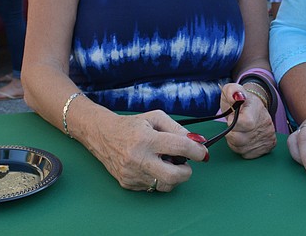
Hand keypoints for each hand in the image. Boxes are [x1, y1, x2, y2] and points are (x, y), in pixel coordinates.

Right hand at [83, 110, 208, 191]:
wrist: (103, 135)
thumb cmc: (132, 125)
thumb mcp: (156, 118)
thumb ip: (179, 129)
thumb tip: (198, 142)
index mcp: (147, 139)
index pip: (180, 148)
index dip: (197, 151)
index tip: (202, 153)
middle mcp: (138, 158)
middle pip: (174, 176)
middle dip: (187, 172)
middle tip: (186, 164)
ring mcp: (132, 174)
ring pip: (165, 185)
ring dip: (173, 176)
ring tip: (167, 163)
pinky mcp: (128, 184)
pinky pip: (152, 187)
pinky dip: (158, 178)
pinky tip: (152, 166)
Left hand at [221, 85, 275, 158]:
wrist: (255, 108)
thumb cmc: (240, 101)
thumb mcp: (232, 90)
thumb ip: (232, 90)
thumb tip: (236, 96)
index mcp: (256, 109)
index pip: (245, 123)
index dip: (233, 123)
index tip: (232, 117)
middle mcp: (265, 124)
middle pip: (239, 139)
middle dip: (231, 133)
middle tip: (233, 125)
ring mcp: (267, 137)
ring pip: (241, 149)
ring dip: (235, 142)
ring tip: (238, 131)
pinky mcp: (268, 147)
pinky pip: (247, 154)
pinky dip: (242, 148)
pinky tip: (244, 138)